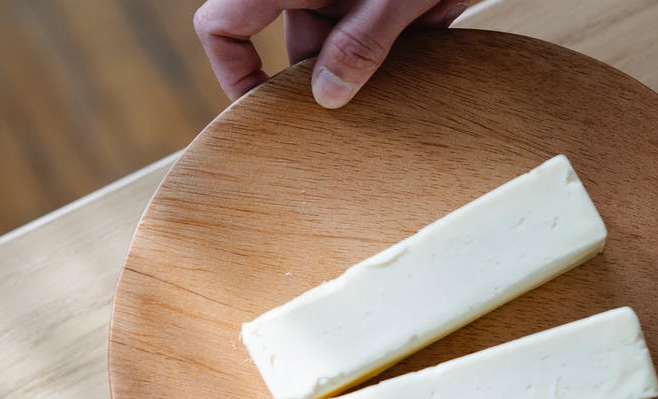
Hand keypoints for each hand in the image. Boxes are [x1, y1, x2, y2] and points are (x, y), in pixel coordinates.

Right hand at [194, 0, 468, 106]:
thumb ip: (360, 43)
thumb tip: (327, 97)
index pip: (222, 26)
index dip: (236, 73)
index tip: (265, 112)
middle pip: (299, 44)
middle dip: (335, 74)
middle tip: (368, 101)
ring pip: (347, 43)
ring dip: (382, 59)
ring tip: (416, 47)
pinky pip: (383, 31)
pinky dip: (408, 39)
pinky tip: (435, 28)